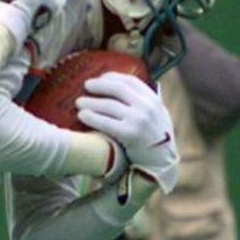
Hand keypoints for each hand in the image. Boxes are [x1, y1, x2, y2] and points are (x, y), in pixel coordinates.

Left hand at [75, 72, 178, 191]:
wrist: (161, 162)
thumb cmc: (155, 138)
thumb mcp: (157, 115)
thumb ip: (143, 102)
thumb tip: (120, 88)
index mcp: (153, 99)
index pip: (130, 81)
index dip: (112, 77)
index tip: (100, 78)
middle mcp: (147, 107)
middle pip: (117, 88)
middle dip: (99, 85)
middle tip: (85, 86)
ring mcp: (139, 120)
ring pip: (108, 105)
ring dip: (90, 102)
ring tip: (79, 103)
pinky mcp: (130, 134)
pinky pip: (105, 122)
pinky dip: (91, 117)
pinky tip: (82, 115)